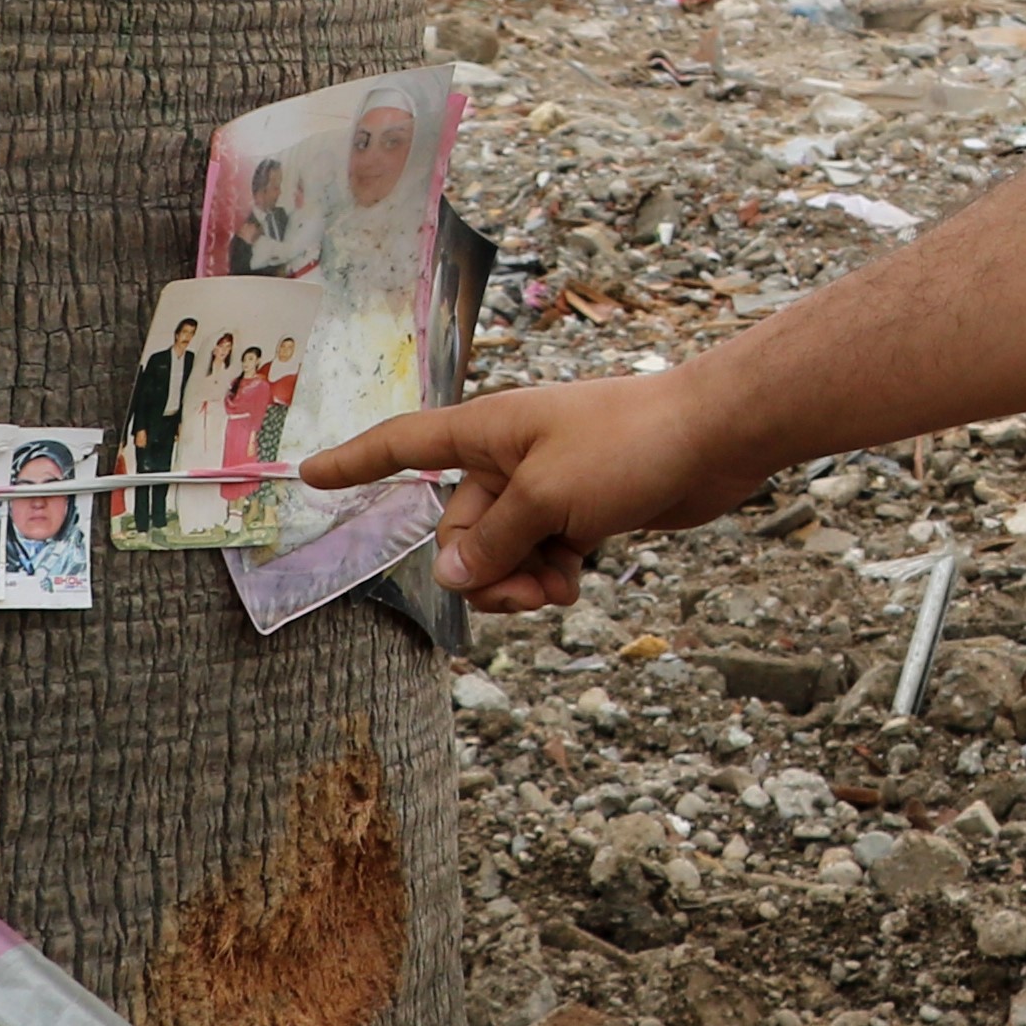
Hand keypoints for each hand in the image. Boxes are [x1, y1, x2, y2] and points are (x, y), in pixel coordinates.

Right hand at [301, 375, 768, 614]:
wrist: (716, 436)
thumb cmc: (628, 445)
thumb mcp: (546, 496)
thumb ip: (493, 539)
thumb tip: (450, 576)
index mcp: (486, 432)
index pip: (402, 445)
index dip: (354, 463)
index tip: (309, 475)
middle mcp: (508, 456)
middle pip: (459, 527)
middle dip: (481, 569)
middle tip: (525, 593)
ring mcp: (546, 484)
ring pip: (501, 549)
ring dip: (517, 581)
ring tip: (557, 592)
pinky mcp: (582, 509)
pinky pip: (539, 555)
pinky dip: (549, 577)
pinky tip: (575, 585)